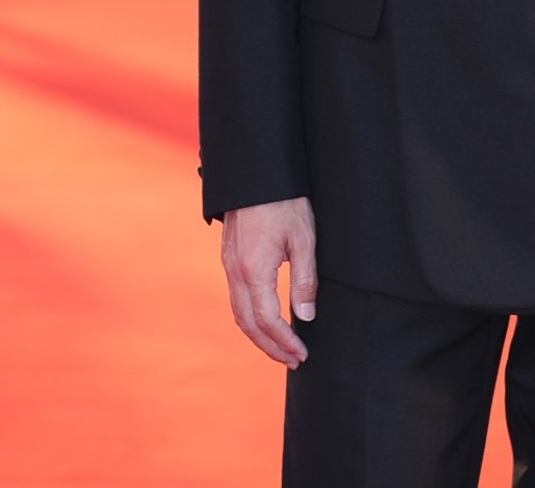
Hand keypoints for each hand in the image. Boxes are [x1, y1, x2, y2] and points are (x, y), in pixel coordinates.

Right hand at [221, 196, 316, 367]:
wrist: (256, 173)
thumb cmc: (285, 202)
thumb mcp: (303, 239)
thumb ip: (304, 281)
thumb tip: (306, 318)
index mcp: (254, 271)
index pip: (267, 321)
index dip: (285, 342)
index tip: (302, 354)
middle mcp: (235, 272)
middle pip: (248, 324)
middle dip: (271, 347)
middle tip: (293, 360)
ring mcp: (228, 265)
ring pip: (239, 313)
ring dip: (259, 336)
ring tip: (281, 348)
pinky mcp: (229, 258)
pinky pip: (236, 298)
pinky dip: (250, 318)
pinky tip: (266, 320)